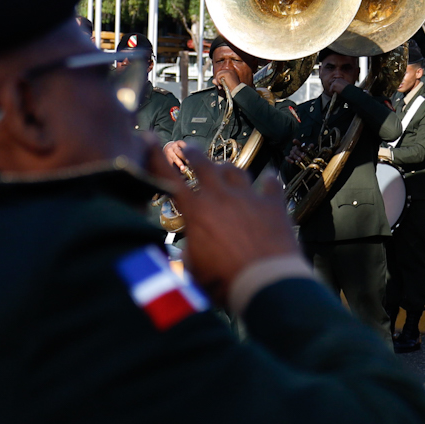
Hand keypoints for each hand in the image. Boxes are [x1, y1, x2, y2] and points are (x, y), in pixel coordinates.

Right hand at [150, 139, 303, 309]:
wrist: (266, 281)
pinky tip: (269, 178)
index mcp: (197, 212)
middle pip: (205, 165)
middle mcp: (222, 197)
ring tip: (223, 167)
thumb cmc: (225, 282)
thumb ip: (187, 254)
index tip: (151, 142)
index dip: (158, 160)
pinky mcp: (273, 205)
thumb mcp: (193, 271)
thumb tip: (185, 250)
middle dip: (194, 154)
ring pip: (236, 171)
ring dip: (227, 168)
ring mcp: (249, 198)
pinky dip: (269, 181)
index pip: (171, 180)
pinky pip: (271, 184)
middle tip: (189, 147)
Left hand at [214, 66, 243, 94]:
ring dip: (218, 80)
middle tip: (219, 85)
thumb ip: (219, 81)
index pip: (222, 73)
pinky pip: (219, 76)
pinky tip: (222, 84)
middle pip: (219, 72)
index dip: (219, 78)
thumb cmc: (232, 88)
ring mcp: (229, 71)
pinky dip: (219, 81)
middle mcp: (230, 71)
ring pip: (218, 74)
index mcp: (231, 72)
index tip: (220, 84)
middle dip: (217, 79)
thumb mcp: (225, 84)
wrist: (236, 89)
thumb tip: (213, 80)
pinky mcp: (227, 73)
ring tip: (221, 85)